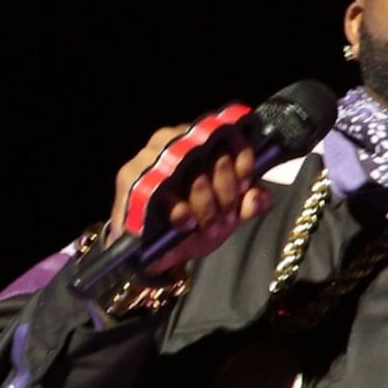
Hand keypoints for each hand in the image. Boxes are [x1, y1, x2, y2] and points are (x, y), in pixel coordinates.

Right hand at [104, 116, 268, 271]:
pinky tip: (188, 223)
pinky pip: (161, 192)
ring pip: (190, 176)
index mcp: (198, 141)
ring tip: (209, 223)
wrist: (161, 250)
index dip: (241, 160)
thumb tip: (257, 197)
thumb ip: (250, 202)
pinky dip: (180, 210)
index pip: (226, 137)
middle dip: (225, 191)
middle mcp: (172, 141)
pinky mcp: (129, 179)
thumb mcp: (231, 211)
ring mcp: (148, 158)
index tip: (245, 184)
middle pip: (210, 157)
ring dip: (206, 204)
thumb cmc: (197, 220)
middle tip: (227, 214)